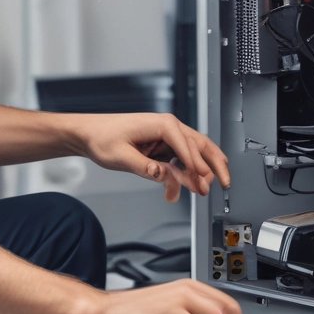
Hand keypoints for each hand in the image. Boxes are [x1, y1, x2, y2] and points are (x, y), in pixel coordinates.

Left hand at [72, 112, 229, 199]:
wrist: (89, 134)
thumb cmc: (102, 138)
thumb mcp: (121, 156)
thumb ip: (145, 168)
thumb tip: (163, 175)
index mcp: (161, 124)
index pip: (186, 144)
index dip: (197, 164)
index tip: (204, 180)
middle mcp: (167, 127)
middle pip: (199, 145)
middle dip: (212, 165)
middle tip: (224, 183)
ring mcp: (166, 137)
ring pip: (194, 153)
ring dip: (202, 171)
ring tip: (206, 189)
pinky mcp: (162, 146)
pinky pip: (180, 161)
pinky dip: (184, 175)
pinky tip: (182, 189)